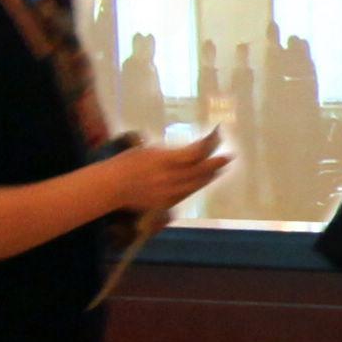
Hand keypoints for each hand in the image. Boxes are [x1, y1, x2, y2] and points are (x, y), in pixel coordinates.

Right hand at [109, 130, 230, 221]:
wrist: (113, 185)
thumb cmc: (128, 162)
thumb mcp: (149, 150)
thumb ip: (172, 153)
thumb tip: (194, 151)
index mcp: (163, 160)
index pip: (193, 155)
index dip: (208, 147)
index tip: (216, 138)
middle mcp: (168, 178)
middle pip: (198, 172)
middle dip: (214, 164)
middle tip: (228, 157)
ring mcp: (167, 193)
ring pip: (195, 185)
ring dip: (208, 176)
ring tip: (219, 170)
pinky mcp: (165, 203)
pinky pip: (186, 195)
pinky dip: (195, 186)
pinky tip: (201, 181)